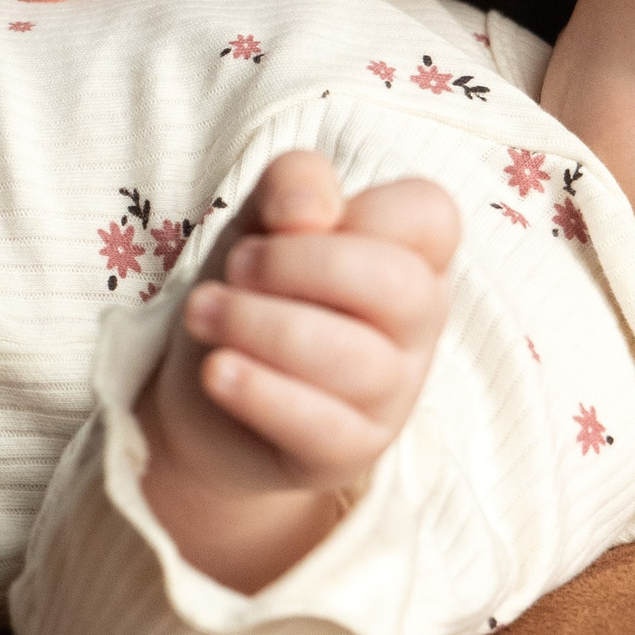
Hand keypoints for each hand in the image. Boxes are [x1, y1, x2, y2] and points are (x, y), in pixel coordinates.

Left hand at [138, 151, 458, 590]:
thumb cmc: (259, 284)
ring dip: (262, 327)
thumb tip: (311, 213)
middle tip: (235, 266)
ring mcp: (394, 392)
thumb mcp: (266, 215)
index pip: (432, 215)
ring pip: (357, 361)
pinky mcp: (354, 452)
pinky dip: (262, 392)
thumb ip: (294, 183)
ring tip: (202, 312)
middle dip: (300, 266)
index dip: (363, 210)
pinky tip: (216, 370)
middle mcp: (419, 322)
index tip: (288, 220)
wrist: (214, 383)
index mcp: (414, 253)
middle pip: (399, 287)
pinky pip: (324, 426)